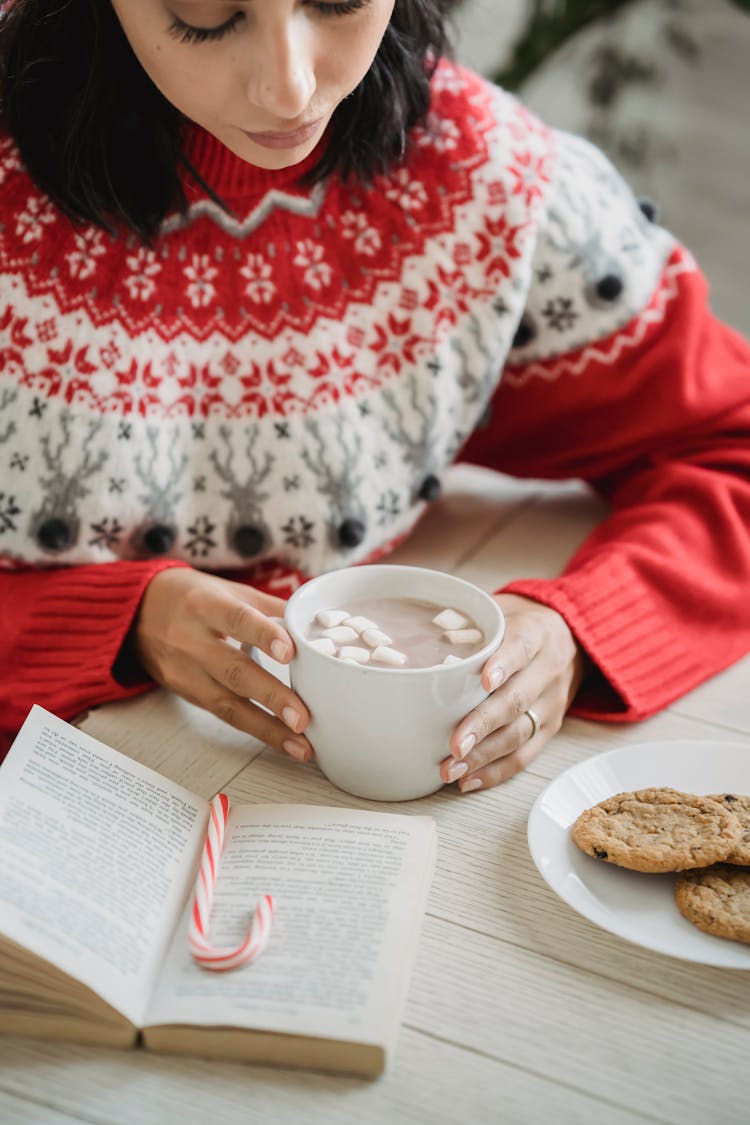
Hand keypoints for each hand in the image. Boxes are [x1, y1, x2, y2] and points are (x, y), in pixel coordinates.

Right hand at [132, 567, 311, 760]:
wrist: (137, 613)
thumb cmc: (194, 598)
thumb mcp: (229, 591)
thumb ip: (272, 608)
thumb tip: (316, 626)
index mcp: (205, 605)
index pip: (236, 618)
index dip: (262, 634)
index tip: (289, 652)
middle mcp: (191, 640)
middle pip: (233, 670)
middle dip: (271, 696)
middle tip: (302, 718)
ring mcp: (185, 671)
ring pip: (228, 704)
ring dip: (268, 729)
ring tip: (301, 745)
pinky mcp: (187, 694)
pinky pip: (224, 715)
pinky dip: (256, 730)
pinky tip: (283, 742)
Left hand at [440, 594, 588, 792]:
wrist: (571, 636)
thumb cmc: (520, 624)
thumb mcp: (502, 611)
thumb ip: (470, 625)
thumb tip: (414, 641)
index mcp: (536, 634)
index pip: (521, 648)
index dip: (503, 665)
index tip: (483, 681)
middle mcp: (547, 669)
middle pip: (517, 700)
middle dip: (483, 725)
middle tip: (454, 744)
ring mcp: (552, 702)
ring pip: (519, 733)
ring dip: (484, 755)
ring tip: (452, 768)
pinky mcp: (550, 728)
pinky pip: (525, 755)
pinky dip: (496, 771)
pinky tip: (468, 780)